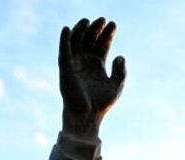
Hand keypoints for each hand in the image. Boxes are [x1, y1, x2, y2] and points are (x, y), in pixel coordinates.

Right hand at [59, 17, 125, 139]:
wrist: (87, 116)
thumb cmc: (101, 104)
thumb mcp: (116, 86)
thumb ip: (120, 72)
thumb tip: (120, 56)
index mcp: (97, 65)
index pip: (101, 45)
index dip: (107, 34)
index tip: (113, 24)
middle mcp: (85, 62)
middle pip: (89, 40)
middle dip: (95, 29)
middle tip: (103, 19)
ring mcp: (74, 64)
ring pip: (76, 42)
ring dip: (81, 30)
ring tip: (89, 20)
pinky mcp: (65, 68)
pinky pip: (63, 51)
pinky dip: (64, 39)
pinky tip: (68, 28)